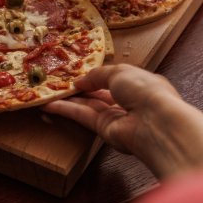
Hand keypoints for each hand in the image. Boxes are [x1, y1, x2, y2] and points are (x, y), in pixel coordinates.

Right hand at [43, 65, 202, 177]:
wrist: (155, 122)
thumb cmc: (144, 90)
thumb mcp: (120, 72)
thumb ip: (97, 75)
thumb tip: (80, 82)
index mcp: (139, 83)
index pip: (115, 79)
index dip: (96, 76)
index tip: (77, 72)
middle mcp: (128, 101)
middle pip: (100, 94)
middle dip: (80, 89)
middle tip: (58, 82)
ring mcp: (116, 117)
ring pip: (89, 106)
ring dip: (69, 100)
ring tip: (48, 92)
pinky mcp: (104, 131)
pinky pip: (83, 117)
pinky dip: (67, 111)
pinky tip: (49, 105)